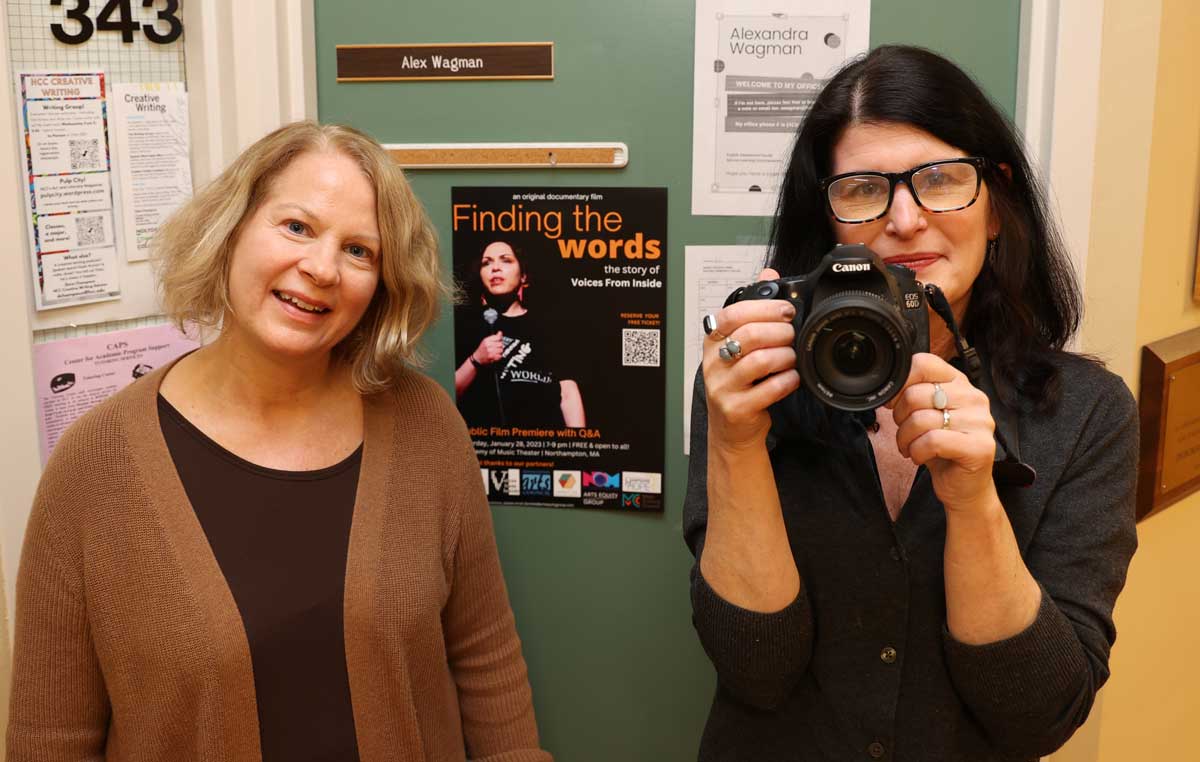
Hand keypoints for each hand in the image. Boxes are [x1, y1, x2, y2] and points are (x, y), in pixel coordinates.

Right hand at [472, 332, 504, 364]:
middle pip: (500, 344)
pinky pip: (500, 355)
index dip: (500, 339)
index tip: (499, 341)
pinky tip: (495, 355)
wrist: (477, 357)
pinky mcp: (491, 357)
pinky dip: (498, 356)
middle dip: (500, 346)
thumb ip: (494, 337)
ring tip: (495, 351)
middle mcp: (488, 345)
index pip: (498, 337)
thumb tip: (500, 332)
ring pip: (501, 350)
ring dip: (499, 351)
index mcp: (487, 340)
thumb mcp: (486, 341)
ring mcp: (490, 351)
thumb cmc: (482, 349)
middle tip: (497, 347)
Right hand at [702, 268, 800, 450]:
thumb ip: (752, 308)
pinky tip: (791, 379)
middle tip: (792, 335)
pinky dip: (786, 381)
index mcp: (713, 341)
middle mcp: (713, 363)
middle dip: (779, 332)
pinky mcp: (736, 409)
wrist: (731, 428)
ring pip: (759, 361)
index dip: (764, 308)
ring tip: (791, 358)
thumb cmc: (738, 382)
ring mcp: (722, 387)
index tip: (786, 310)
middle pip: (749, 335)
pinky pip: (768, 389)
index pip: (733, 314)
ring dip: (785, 356)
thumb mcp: (739, 343)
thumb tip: (768, 272)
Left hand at [887, 353, 997, 511]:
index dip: (900, 384)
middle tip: (904, 433)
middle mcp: (974, 397)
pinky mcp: (980, 447)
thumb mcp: (925, 415)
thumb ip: (913, 395)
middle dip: (899, 418)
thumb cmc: (942, 449)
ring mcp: (981, 422)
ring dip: (905, 438)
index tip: (893, 403)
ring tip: (910, 447)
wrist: (964, 486)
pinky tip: (920, 456)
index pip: (924, 363)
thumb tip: (886, 388)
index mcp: (959, 383)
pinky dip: (917, 451)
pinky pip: (932, 441)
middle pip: (916, 394)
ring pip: (921, 419)